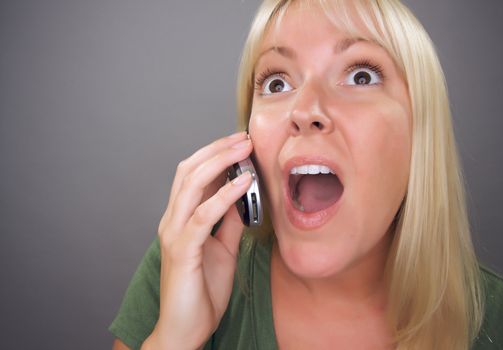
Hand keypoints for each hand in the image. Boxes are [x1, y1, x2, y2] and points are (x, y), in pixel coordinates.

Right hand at [143, 131, 253, 349]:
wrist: (186, 329)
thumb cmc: (201, 291)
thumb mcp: (223, 249)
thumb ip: (229, 223)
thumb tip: (241, 199)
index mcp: (180, 218)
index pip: (192, 175)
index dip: (214, 154)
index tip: (240, 142)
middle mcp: (172, 220)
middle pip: (189, 170)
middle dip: (217, 149)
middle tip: (244, 137)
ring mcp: (173, 234)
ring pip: (191, 185)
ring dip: (220, 162)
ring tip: (244, 149)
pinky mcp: (182, 250)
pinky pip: (203, 216)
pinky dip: (223, 196)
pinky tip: (242, 184)